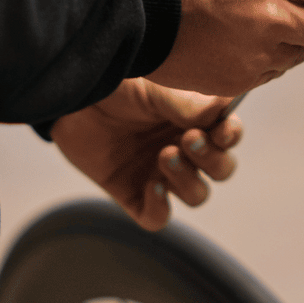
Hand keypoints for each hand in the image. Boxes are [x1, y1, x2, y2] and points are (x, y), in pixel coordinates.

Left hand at [50, 78, 242, 230]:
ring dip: (187, 180)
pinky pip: (157, 217)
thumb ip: (188, 104)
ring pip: (196, 194)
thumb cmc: (117, 85)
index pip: (229, 135)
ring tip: (163, 156)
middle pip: (221, 169)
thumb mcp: (154, 88)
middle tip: (187, 139)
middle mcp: (184, 149)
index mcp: (195, 120)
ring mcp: (161, 173)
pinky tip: (151, 186)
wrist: (72, 100)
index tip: (220, 130)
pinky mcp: (133, 194)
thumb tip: (221, 113)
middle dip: (210, 158)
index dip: (231, 136)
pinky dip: (160, 208)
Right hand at [147, 0, 303, 94]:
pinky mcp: (241, 79)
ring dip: (291, 42)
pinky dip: (265, 61)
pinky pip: (271, 72)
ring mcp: (258, 52)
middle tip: (299, 12)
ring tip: (251, 24)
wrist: (134, 6)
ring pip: (301, 54)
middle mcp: (273, 14)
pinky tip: (235, 43)